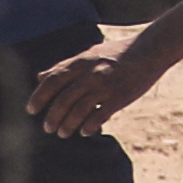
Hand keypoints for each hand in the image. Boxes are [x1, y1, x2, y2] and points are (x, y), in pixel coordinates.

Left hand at [27, 40, 163, 138]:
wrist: (151, 49)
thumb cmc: (118, 52)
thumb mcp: (89, 54)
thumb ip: (65, 66)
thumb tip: (40, 77)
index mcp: (81, 61)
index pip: (53, 80)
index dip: (39, 96)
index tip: (31, 110)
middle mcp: (91, 73)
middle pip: (64, 100)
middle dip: (52, 117)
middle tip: (48, 128)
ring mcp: (106, 86)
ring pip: (79, 111)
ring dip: (67, 125)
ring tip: (63, 133)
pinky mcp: (120, 97)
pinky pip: (99, 116)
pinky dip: (88, 127)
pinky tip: (85, 132)